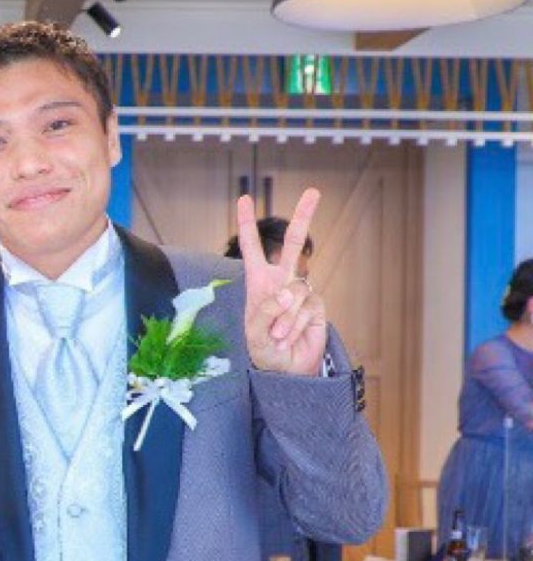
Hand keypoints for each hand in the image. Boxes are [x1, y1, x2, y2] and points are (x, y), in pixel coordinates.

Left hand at [237, 189, 326, 376]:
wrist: (285, 368)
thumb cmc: (263, 348)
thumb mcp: (254, 331)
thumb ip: (266, 310)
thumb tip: (287, 291)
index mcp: (258, 282)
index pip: (252, 248)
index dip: (247, 224)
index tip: (244, 199)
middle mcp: (281, 281)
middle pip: (293, 244)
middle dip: (303, 217)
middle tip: (314, 191)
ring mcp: (300, 292)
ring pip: (294, 290)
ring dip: (282, 319)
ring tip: (275, 336)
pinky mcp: (315, 305)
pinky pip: (305, 307)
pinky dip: (293, 325)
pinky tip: (288, 337)